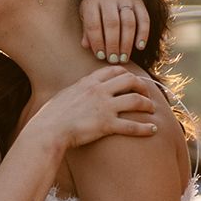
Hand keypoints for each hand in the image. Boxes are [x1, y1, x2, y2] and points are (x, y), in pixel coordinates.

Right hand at [35, 65, 158, 150]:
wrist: (48, 131)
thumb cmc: (51, 116)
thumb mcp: (65, 95)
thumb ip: (78, 89)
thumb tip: (80, 89)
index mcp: (89, 82)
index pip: (115, 70)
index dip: (127, 73)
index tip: (133, 79)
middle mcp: (99, 91)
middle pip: (130, 81)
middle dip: (142, 86)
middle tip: (146, 93)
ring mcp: (104, 107)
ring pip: (136, 100)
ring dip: (147, 105)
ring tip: (152, 109)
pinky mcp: (106, 125)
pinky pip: (132, 126)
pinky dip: (145, 128)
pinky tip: (153, 129)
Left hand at [79, 0, 148, 63]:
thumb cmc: (94, 13)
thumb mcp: (85, 20)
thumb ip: (87, 33)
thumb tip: (87, 46)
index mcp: (91, 2)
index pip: (94, 24)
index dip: (97, 42)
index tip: (100, 56)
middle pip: (112, 23)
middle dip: (113, 44)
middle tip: (113, 60)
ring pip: (128, 22)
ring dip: (127, 43)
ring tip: (124, 58)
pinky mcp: (138, 1)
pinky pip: (143, 18)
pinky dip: (143, 34)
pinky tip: (139, 47)